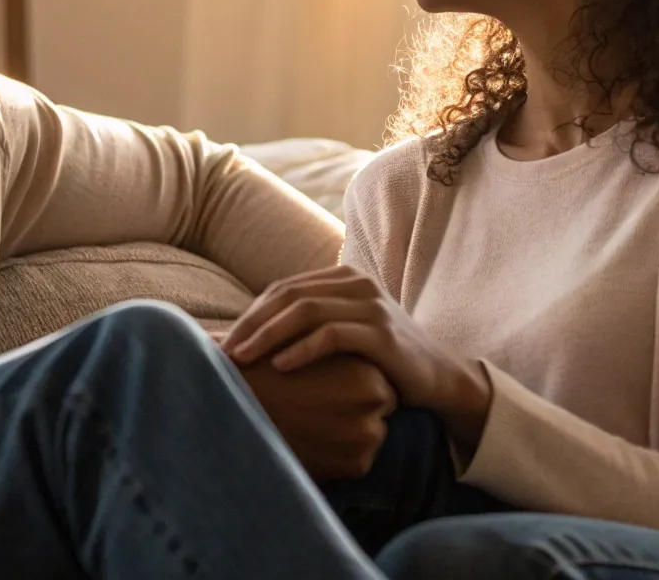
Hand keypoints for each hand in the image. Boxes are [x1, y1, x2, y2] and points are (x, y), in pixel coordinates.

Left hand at [224, 265, 492, 455]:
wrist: (438, 379)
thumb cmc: (379, 361)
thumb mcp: (343, 334)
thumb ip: (307, 325)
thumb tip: (244, 337)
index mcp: (342, 278)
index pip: (283, 289)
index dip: (249, 314)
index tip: (220, 342)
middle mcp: (356, 284)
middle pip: (288, 296)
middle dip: (250, 323)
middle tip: (223, 351)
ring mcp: (372, 306)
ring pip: (306, 311)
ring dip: (268, 335)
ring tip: (242, 358)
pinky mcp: (383, 333)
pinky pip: (332, 335)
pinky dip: (301, 350)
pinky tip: (280, 366)